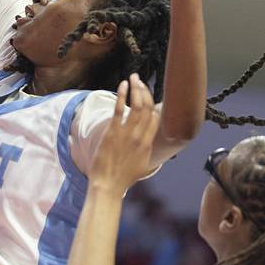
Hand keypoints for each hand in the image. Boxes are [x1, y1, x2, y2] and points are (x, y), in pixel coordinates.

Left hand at [88, 75, 160, 194]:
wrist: (108, 186)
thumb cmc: (122, 178)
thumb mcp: (142, 166)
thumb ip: (145, 152)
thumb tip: (147, 145)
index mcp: (148, 145)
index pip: (156, 118)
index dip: (153, 103)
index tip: (147, 94)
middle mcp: (140, 137)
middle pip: (148, 108)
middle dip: (145, 91)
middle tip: (140, 80)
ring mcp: (127, 134)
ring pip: (137, 106)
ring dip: (136, 89)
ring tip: (133, 78)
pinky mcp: (113, 132)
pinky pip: (120, 109)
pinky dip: (122, 94)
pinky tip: (123, 85)